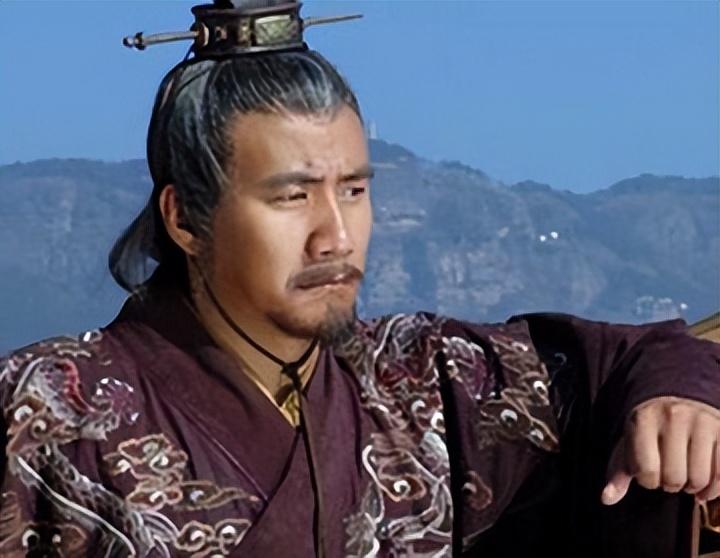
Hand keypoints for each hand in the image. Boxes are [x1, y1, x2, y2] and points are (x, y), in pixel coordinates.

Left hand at [602, 396, 719, 504]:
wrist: (678, 397)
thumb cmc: (649, 428)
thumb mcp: (630, 443)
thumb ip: (619, 472)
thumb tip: (607, 498)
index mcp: (643, 419)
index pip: (646, 471)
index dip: (646, 480)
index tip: (648, 472)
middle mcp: (673, 416)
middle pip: (674, 478)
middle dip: (669, 485)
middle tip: (668, 476)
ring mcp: (701, 422)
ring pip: (699, 479)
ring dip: (692, 488)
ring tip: (685, 478)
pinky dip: (713, 490)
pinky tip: (704, 489)